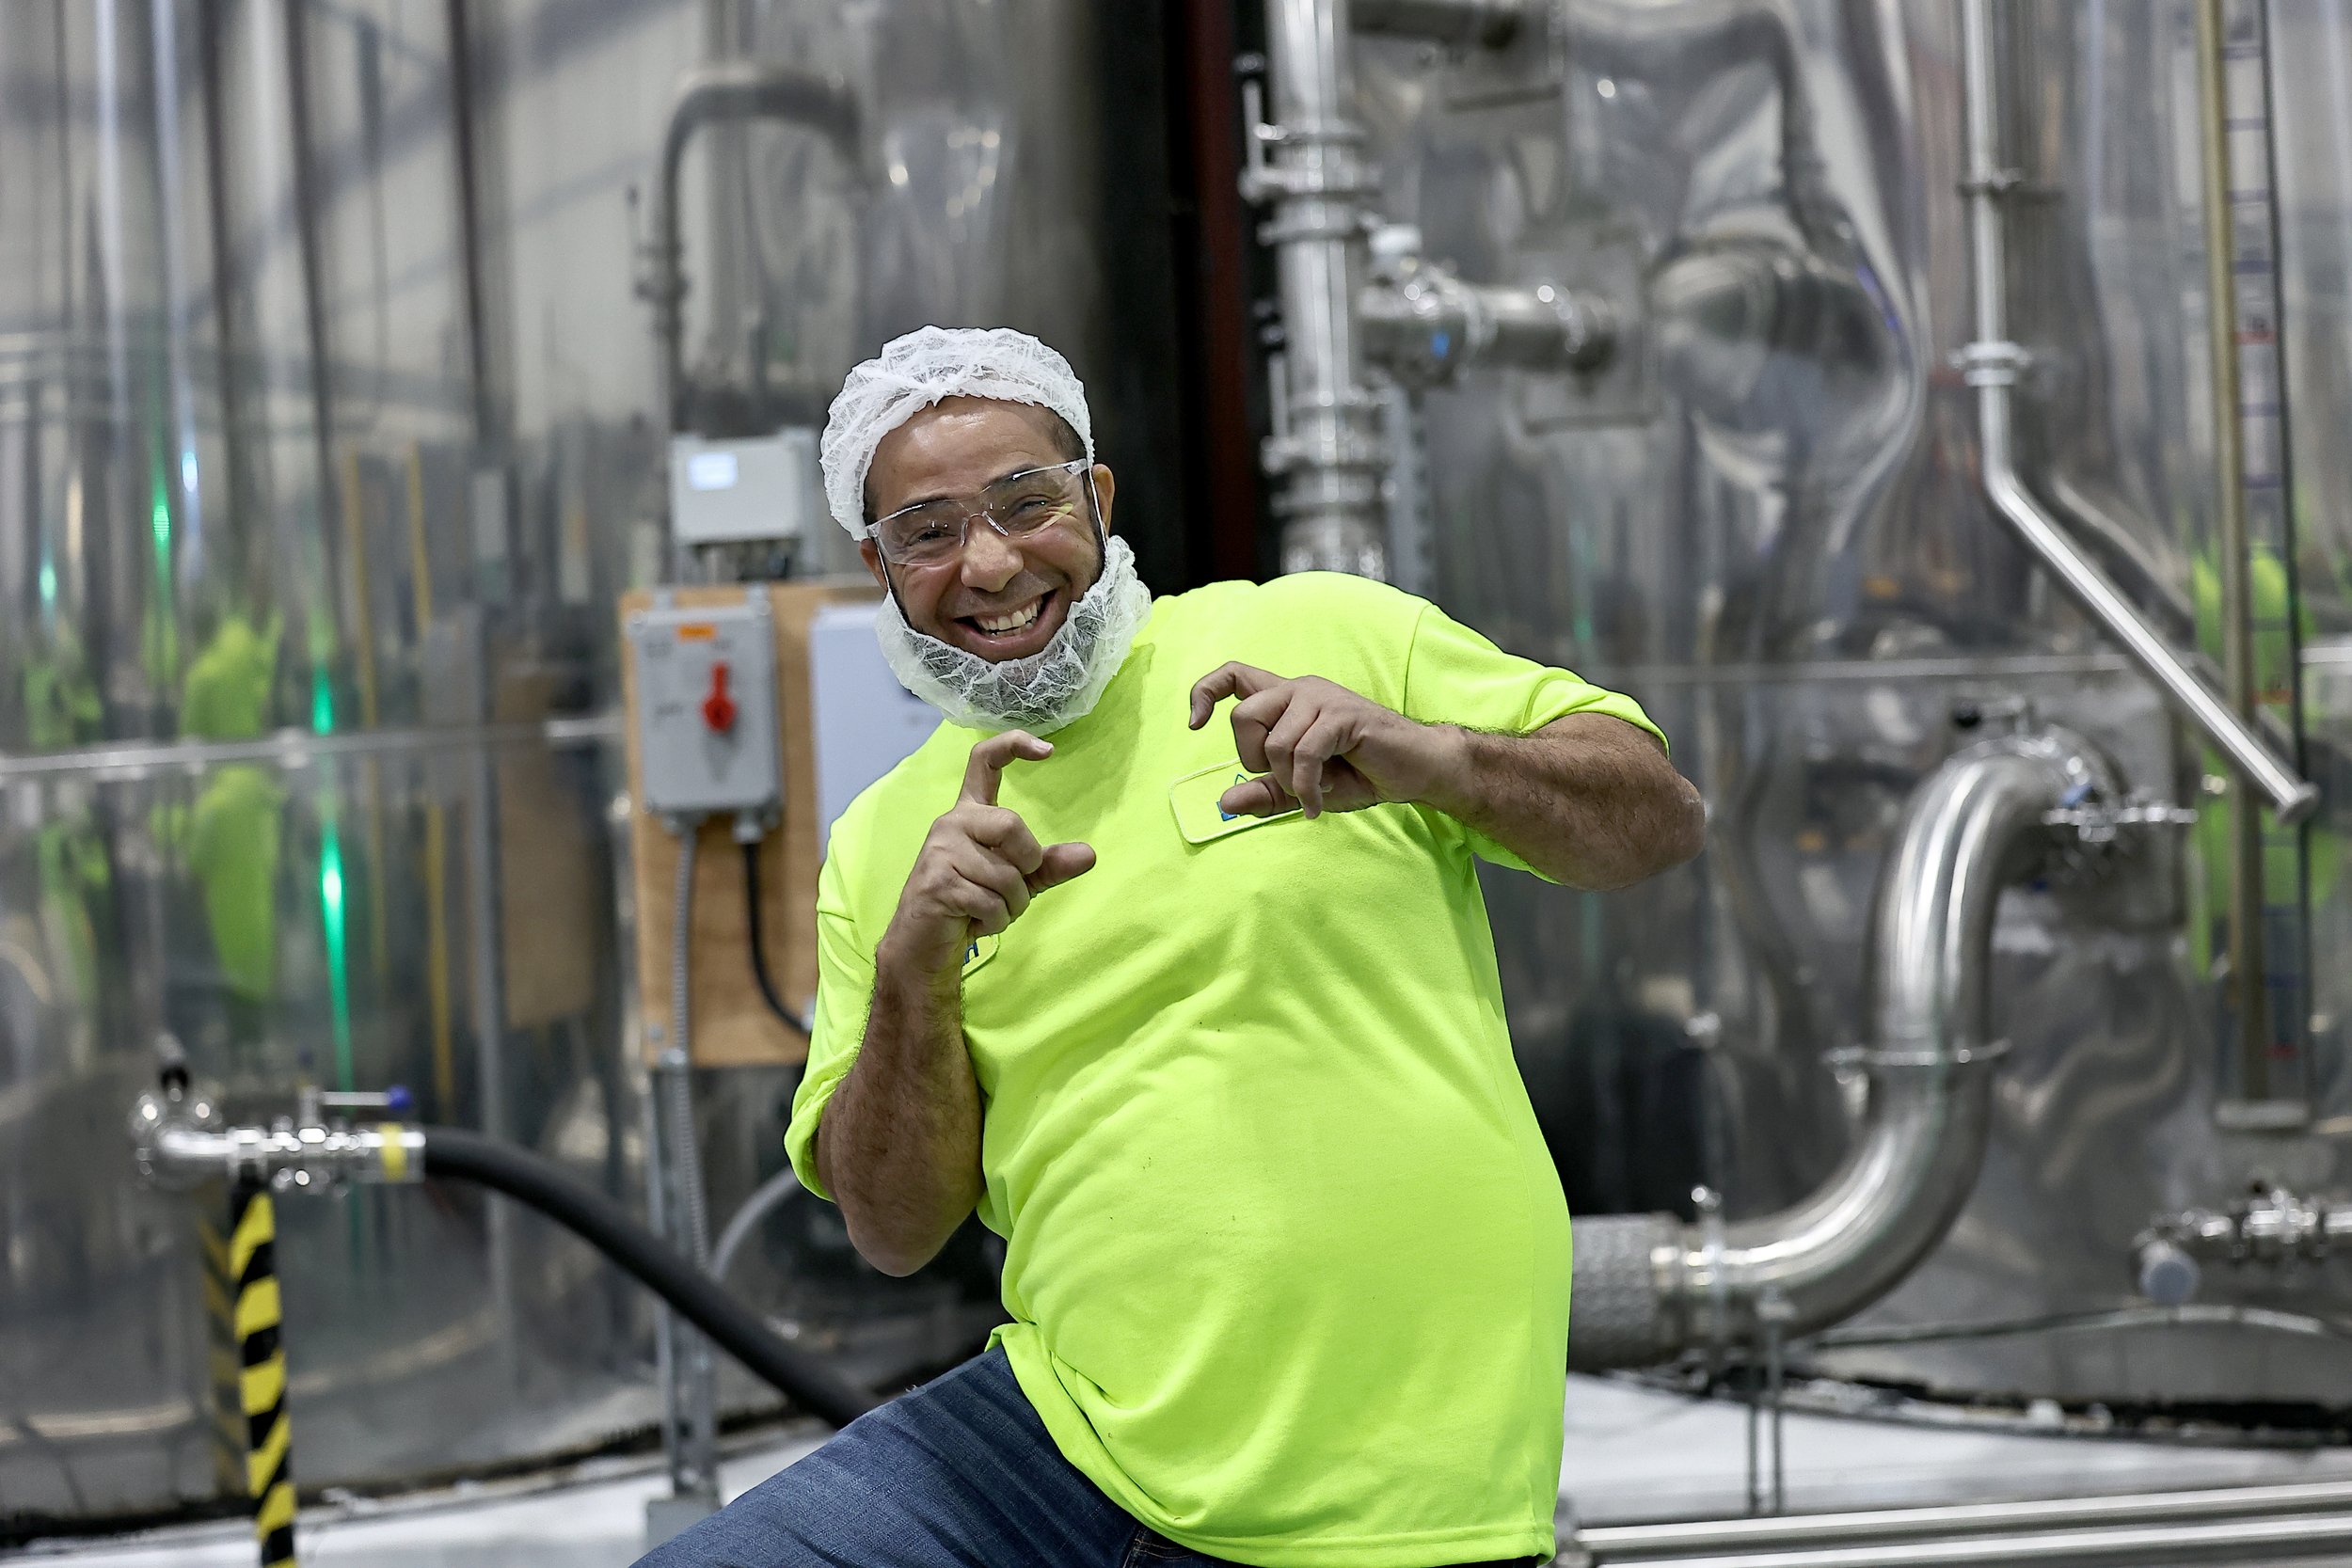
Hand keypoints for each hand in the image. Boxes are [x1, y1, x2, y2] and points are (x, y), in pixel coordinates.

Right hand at [879, 731, 1095, 980]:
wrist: (924, 946)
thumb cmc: (970, 905)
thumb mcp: (1017, 882)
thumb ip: (1048, 865)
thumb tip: (1090, 854)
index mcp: (971, 814)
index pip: (984, 761)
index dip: (1014, 745)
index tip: (1049, 750)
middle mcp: (952, 823)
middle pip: (1012, 824)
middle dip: (1025, 865)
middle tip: (1008, 889)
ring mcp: (940, 851)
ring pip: (1006, 875)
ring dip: (1010, 905)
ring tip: (986, 910)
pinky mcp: (936, 882)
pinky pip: (990, 902)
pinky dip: (994, 921)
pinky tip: (972, 923)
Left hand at [1187, 663, 1459, 819]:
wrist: (1416, 769)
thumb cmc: (1361, 773)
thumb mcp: (1302, 789)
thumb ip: (1265, 793)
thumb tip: (1224, 801)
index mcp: (1286, 699)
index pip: (1234, 674)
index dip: (1204, 692)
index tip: (1195, 723)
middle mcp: (1300, 690)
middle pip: (1243, 716)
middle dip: (1253, 759)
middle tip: (1282, 780)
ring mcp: (1322, 699)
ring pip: (1274, 741)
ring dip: (1288, 780)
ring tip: (1311, 794)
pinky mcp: (1343, 716)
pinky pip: (1304, 753)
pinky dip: (1307, 787)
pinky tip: (1319, 803)